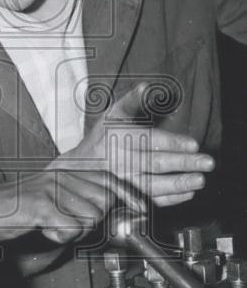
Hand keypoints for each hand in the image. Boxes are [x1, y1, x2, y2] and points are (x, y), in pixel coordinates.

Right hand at [0, 164, 145, 244]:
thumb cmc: (18, 210)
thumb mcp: (55, 202)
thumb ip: (82, 204)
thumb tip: (116, 217)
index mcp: (68, 171)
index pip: (112, 181)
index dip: (129, 198)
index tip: (141, 210)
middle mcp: (63, 175)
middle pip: (104, 204)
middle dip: (93, 222)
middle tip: (70, 225)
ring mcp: (52, 188)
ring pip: (90, 218)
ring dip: (74, 231)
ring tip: (52, 226)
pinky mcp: (42, 204)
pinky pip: (70, 228)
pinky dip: (59, 236)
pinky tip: (44, 230)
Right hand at [59, 82, 213, 206]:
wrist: (81, 166)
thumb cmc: (103, 136)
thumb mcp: (112, 114)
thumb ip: (131, 101)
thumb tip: (145, 87)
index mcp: (118, 138)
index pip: (149, 140)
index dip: (172, 142)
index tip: (193, 144)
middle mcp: (120, 161)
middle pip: (155, 163)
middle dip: (183, 163)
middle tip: (207, 162)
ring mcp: (123, 182)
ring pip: (153, 185)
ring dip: (178, 184)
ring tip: (200, 180)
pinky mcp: (127, 197)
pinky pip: (149, 200)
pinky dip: (170, 199)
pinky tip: (188, 192)